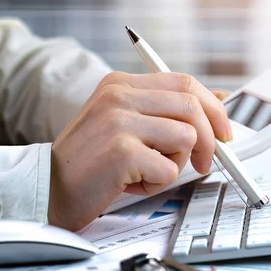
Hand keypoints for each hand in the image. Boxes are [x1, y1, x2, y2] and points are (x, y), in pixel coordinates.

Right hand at [48, 72, 232, 230]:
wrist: (47, 187)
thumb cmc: (91, 160)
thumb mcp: (125, 123)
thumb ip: (165, 109)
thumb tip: (221, 99)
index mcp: (121, 83)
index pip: (185, 83)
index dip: (214, 108)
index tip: (223, 133)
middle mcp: (120, 95)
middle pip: (192, 106)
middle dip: (211, 140)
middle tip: (206, 163)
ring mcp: (119, 121)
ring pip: (185, 138)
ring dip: (174, 164)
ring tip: (146, 171)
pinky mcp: (122, 151)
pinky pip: (169, 169)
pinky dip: (157, 182)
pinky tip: (131, 182)